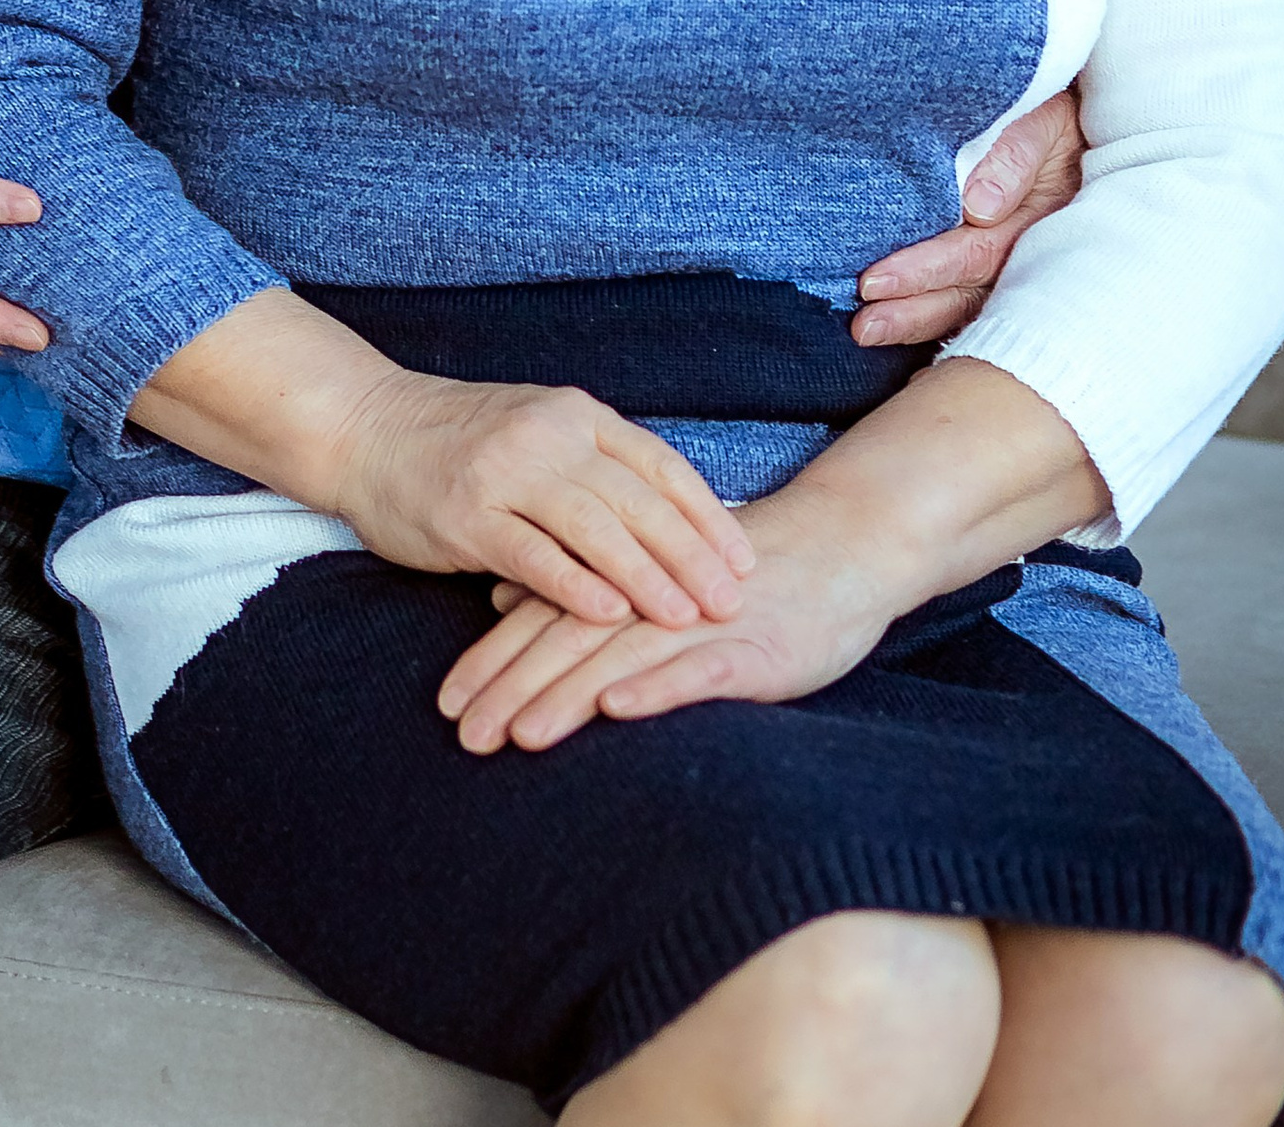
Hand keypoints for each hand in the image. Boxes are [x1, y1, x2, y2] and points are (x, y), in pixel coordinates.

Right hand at [330, 367, 755, 630]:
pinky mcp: (466, 514)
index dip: (708, 516)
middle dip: (692, 555)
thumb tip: (673, 523)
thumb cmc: (461, 439)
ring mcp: (505, 473)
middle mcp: (547, 436)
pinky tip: (608, 615)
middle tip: (733, 602)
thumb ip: (597, 466)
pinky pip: (532, 554)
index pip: (660, 465)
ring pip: (593, 528)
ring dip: (646, 576)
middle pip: (637, 500)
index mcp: (575, 415)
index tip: (746, 561)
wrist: (366, 428)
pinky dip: (574, 585)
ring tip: (686, 617)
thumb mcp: (538, 430)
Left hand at [439, 494, 897, 753]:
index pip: (540, 624)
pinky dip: (657, 687)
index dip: (492, 663)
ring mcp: (698, 623)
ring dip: (566, 696)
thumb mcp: (644, 578)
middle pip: (565, 644)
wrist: (837, 551)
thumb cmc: (730, 576)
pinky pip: (698, 671)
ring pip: (618, 657)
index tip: (446, 706)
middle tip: (464, 734)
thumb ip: (574, 590)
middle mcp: (647, 600)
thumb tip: (500, 604)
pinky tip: (619, 708)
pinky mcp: (751, 649)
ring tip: (519, 732)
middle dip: (511, 691)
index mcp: (618, 582)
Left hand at [849, 87, 1082, 347]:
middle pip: (970, 288)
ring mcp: (1028, 261)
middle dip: (913, 309)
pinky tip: (901, 332)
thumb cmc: (1051, 115)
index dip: (926, 270)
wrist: (1086, 120)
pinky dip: (938, 319)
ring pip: (972, 302)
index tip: (874, 282)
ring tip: (867, 331)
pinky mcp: (1016, 266)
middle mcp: (1035, 248)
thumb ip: (1014, 154)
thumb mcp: (1041, 119)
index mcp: (1042, 214)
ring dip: (918, 321)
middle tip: (863, 323)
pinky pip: (977, 300)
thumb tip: (979, 208)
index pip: (977, 252)